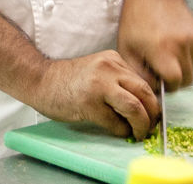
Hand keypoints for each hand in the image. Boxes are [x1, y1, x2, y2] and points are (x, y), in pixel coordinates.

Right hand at [26, 51, 158, 139]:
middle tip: (150, 127)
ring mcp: (99, 85)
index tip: (152, 116)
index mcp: (113, 59)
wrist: (40, 80)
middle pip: (145, 94)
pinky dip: (121, 131)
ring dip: (141, 126)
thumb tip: (145, 107)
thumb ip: (119, 82)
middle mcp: (109, 68)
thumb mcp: (99, 72)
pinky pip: (115, 122)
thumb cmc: (69, 81)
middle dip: (152, 115)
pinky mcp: (89, 103)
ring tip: (139, 134)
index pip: (143, 82)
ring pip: (135, 108)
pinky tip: (118, 131)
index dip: (152, 103)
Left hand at [117, 0, 192, 90]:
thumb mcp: (127, 47)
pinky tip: (171, 42)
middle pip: (186, 79)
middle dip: (174, 79)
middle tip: (159, 67)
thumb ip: (139, 72)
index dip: (165, 85)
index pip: (174, 83)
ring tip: (163, 51)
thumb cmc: (135, 19)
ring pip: (191, 67)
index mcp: (161, 50)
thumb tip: (152, 90)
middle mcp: (181, 45)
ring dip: (179, 66)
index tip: (156, 78)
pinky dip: (184, 54)